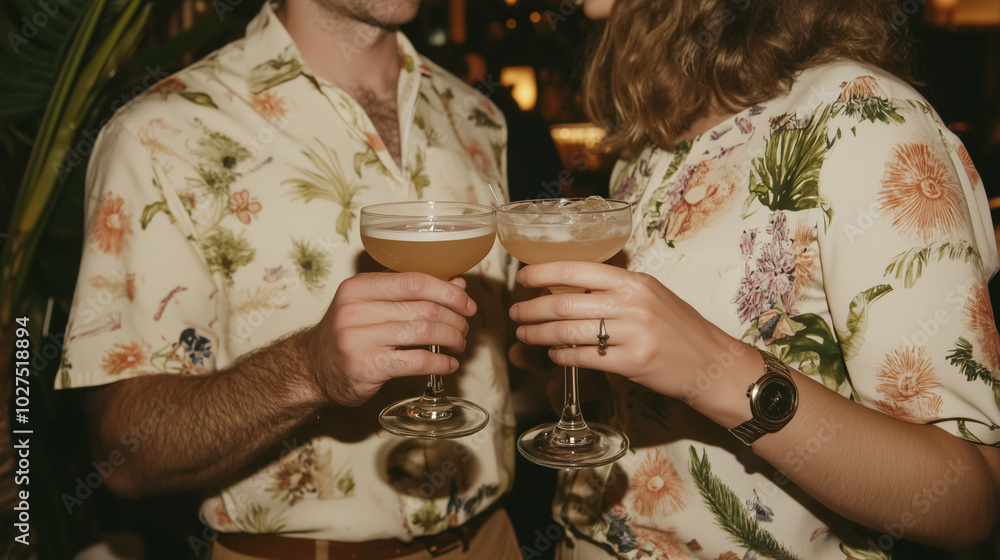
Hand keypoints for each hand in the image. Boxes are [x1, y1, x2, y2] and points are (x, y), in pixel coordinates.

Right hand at [304, 272, 476, 406]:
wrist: (312, 369)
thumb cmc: (348, 334)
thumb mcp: (371, 305)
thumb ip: (410, 294)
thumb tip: (456, 286)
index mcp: (358, 287)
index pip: (414, 281)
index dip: (447, 291)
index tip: (465, 303)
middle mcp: (355, 310)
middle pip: (423, 308)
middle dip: (454, 318)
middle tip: (464, 327)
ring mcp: (359, 339)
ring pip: (424, 332)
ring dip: (451, 338)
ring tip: (459, 343)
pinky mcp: (367, 367)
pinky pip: (417, 361)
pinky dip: (440, 363)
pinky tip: (448, 364)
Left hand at [508, 261, 755, 404]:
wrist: (711, 363)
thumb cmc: (679, 329)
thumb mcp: (651, 296)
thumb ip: (615, 290)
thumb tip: (569, 288)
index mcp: (633, 281)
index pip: (576, 269)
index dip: (543, 272)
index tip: (523, 278)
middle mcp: (632, 303)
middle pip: (565, 303)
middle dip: (532, 309)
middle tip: (516, 312)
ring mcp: (633, 334)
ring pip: (569, 331)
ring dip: (539, 334)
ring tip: (524, 335)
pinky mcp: (632, 363)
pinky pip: (584, 357)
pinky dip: (562, 356)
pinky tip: (553, 355)